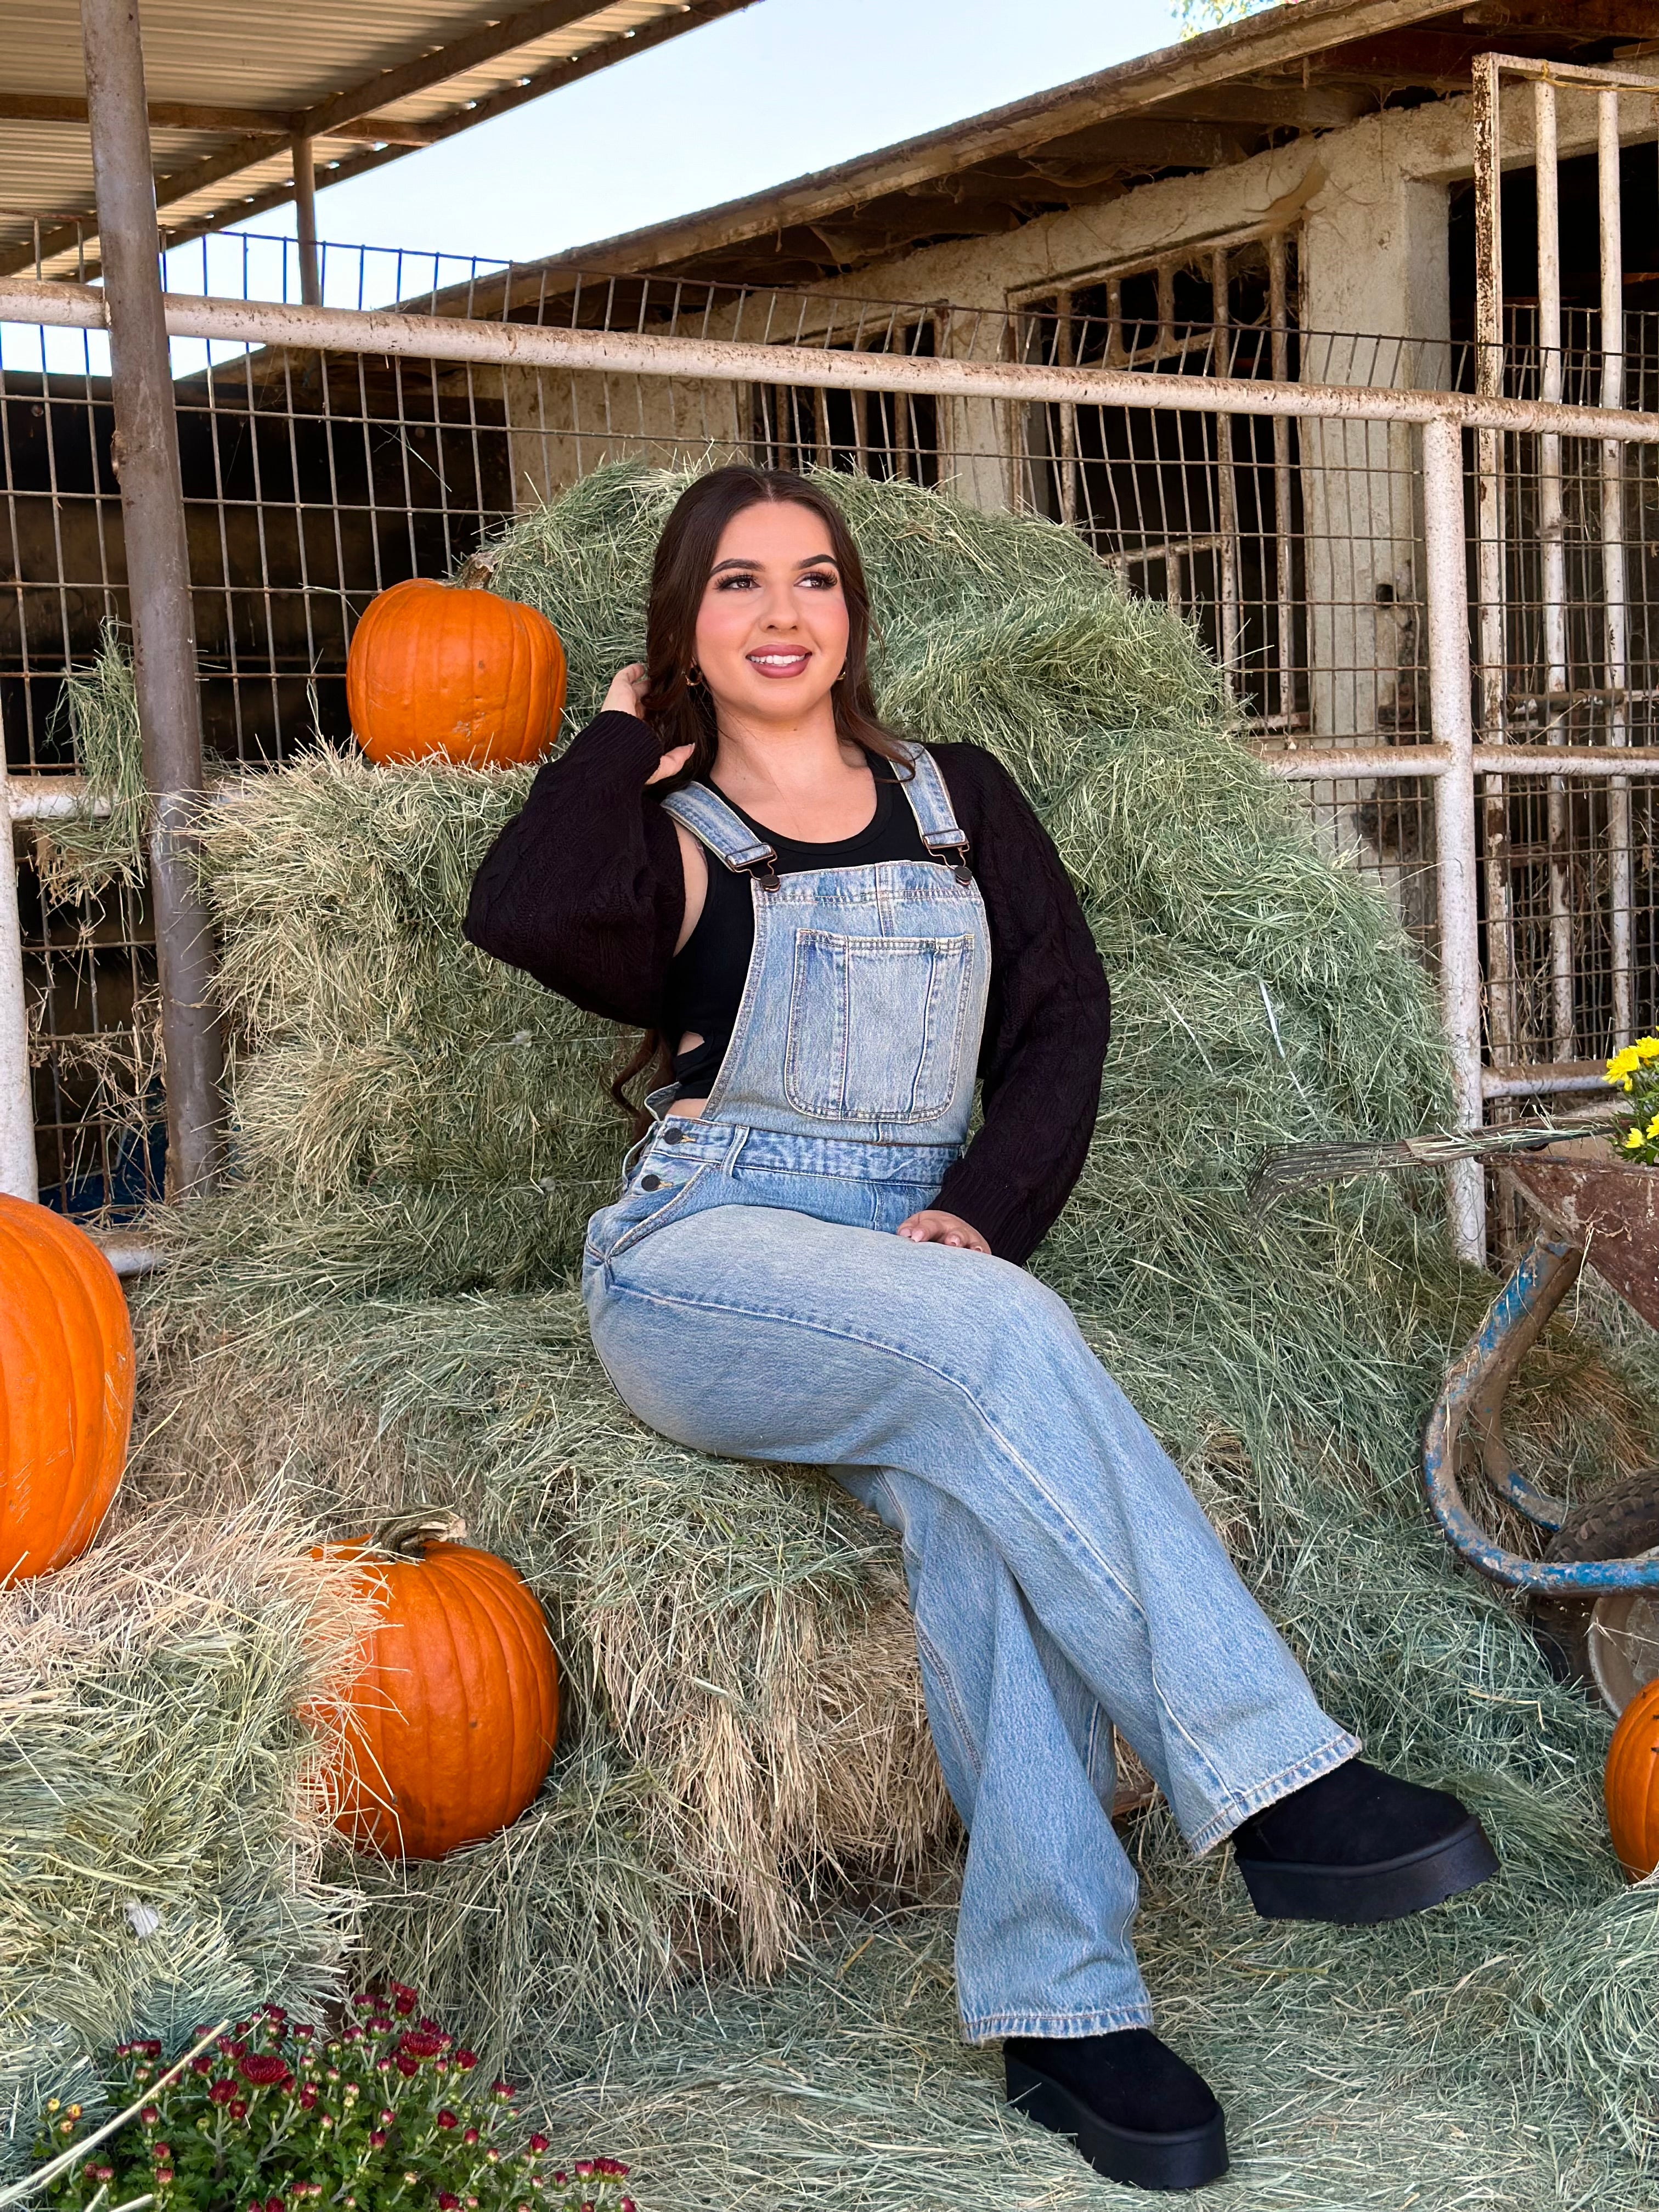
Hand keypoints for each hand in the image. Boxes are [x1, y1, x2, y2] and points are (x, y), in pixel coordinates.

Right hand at [606, 663, 693, 785]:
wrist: (618, 751)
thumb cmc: (636, 762)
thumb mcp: (661, 766)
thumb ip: (677, 758)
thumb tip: (691, 748)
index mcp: (637, 735)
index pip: (648, 721)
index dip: (658, 714)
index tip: (672, 707)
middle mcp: (630, 718)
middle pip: (643, 703)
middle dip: (654, 696)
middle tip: (668, 688)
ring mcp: (623, 704)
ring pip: (635, 689)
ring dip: (646, 682)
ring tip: (659, 675)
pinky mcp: (618, 691)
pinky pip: (625, 676)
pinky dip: (633, 670)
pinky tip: (643, 666)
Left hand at [896, 1209, 990, 1252]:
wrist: (953, 1228)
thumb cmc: (930, 1231)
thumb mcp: (918, 1224)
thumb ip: (909, 1228)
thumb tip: (904, 1234)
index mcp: (937, 1224)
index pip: (930, 1226)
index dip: (923, 1231)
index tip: (915, 1238)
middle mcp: (955, 1231)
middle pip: (955, 1233)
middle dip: (954, 1237)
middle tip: (950, 1242)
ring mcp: (970, 1241)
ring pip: (971, 1242)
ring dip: (970, 1247)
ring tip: (968, 1251)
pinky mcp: (980, 1250)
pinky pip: (983, 1253)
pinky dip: (982, 1254)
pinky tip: (982, 1256)